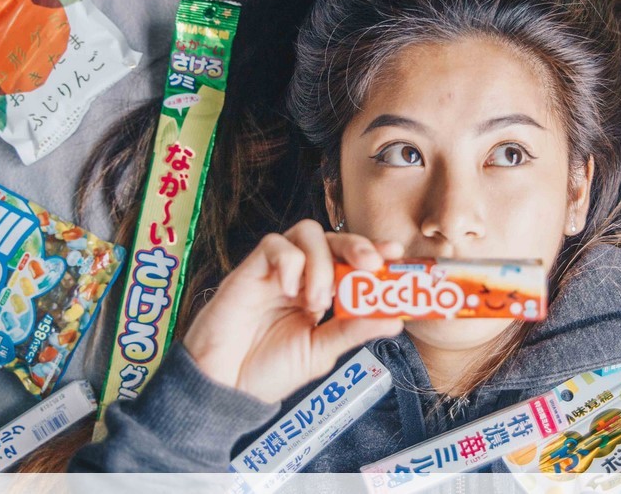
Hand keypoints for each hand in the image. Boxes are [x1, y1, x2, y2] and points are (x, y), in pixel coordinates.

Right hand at [181, 219, 403, 403]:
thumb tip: (396, 320)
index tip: (396, 252)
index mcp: (319, 293)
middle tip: (371, 265)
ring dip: (322, 262)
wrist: (223, 387)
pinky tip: (291, 292)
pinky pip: (275, 245)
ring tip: (319, 301)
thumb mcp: (320, 352)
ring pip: (306, 233)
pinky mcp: (249, 270)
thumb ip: (353, 331)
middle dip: (357, 245)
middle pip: (333, 238)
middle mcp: (300, 276)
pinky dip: (290, 263)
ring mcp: (275, 271)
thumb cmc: (266, 371)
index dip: (374, 250)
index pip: (350, 260)